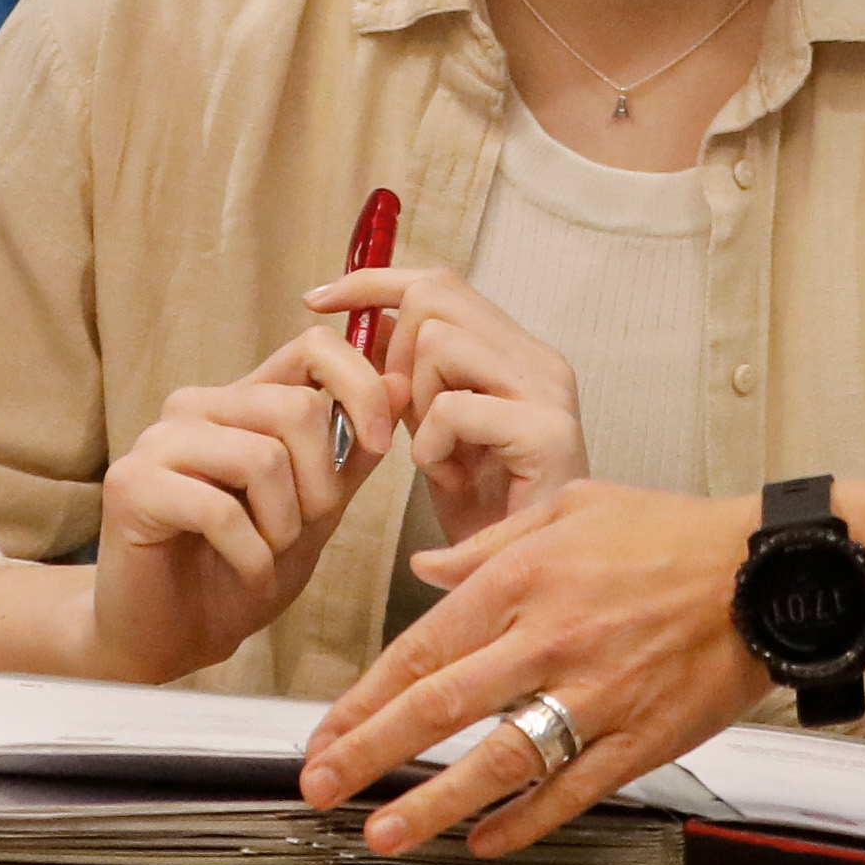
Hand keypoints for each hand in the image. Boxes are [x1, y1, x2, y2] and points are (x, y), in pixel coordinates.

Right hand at [79, 327, 397, 684]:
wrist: (173, 638)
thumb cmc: (241, 570)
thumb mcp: (317, 510)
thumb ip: (352, 451)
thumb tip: (399, 383)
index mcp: (243, 402)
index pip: (313, 348)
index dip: (360, 387)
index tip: (380, 443)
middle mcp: (196, 408)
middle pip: (297, 409)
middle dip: (321, 485)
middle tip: (301, 531)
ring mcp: (158, 442)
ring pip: (261, 458)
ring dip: (283, 526)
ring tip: (265, 553)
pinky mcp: (130, 485)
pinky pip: (219, 510)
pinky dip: (250, 556)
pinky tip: (242, 572)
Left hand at [298, 481, 805, 856]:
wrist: (769, 571)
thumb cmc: (674, 535)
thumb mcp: (570, 507)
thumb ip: (488, 542)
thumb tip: (426, 571)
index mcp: (523, 581)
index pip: (419, 649)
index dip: (361, 699)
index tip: (323, 734)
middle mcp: (548, 642)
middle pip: (438, 708)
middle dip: (368, 754)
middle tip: (320, 788)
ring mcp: (594, 697)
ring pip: (496, 762)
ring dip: (431, 804)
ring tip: (382, 836)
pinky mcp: (640, 740)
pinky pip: (570, 792)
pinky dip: (523, 822)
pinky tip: (482, 842)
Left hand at [307, 260, 582, 545]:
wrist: (525, 582)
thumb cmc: (485, 515)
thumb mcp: (436, 432)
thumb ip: (412, 377)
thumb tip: (376, 319)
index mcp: (519, 355)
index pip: (439, 283)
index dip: (371, 282)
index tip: (315, 300)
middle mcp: (541, 362)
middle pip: (434, 297)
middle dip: (393, 354)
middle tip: (400, 418)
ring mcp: (549, 394)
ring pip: (438, 342)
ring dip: (415, 403)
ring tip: (438, 455)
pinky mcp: (547, 433)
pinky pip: (451, 407)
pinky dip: (432, 447)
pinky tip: (452, 481)